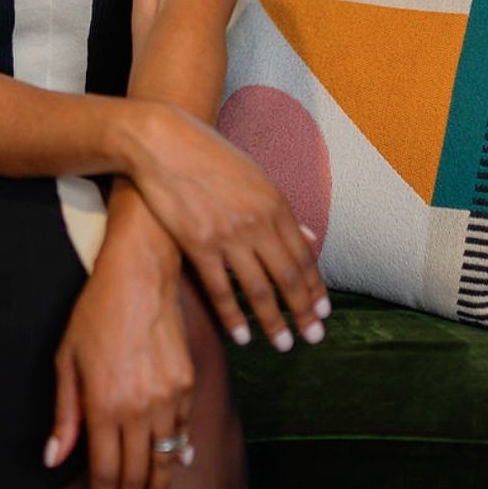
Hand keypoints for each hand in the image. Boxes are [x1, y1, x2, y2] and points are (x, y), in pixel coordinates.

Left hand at [44, 240, 195, 488]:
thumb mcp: (66, 360)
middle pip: (137, 472)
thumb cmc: (95, 312)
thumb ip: (64, 413)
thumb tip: (54, 458)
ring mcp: (168, 396)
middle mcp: (139, 408)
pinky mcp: (187, 381)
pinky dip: (180, 449)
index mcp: (104, 405)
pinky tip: (178, 463)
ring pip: (164, 456)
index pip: (106, 471)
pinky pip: (184, 427)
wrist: (141, 275)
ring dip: (159, 487)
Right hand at [119, 99, 330, 351]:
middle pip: (288, 278)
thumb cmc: (210, 157)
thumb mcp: (255, 176)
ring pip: (258, 290)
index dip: (315, 288)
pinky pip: (220, 291)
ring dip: (274, 322)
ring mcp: (228, 236)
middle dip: (304, 312)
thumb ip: (281, 211)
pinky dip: (234, 318)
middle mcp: (257, 222)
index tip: (323, 312)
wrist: (164, 144)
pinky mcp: (199, 245)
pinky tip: (243, 337)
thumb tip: (311, 238)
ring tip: (284, 345)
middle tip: (314, 338)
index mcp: (275, 204)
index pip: (304, 256)